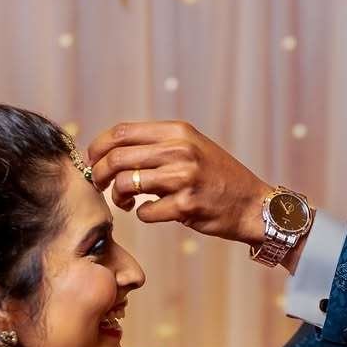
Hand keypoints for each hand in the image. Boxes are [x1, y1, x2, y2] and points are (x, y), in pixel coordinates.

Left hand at [86, 121, 270, 245]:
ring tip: (126, 202)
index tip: (94, 160)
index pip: (122, 132)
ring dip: (119, 197)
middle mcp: (180, 150)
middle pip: (118, 158)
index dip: (99, 147)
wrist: (253, 204)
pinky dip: (142, 214)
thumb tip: (111, 152)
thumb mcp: (192, 148)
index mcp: (178, 132)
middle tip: (101, 185)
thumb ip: (157, 146)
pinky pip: (145, 211)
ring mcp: (184, 177)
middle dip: (100, 174)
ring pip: (126, 184)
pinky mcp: (186, 205)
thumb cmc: (217, 178)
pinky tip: (153, 212)